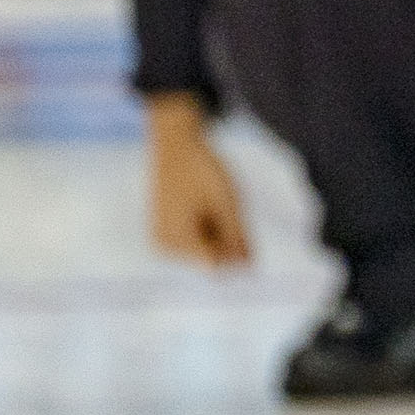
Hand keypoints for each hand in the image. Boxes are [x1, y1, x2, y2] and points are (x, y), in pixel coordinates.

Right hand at [146, 94, 252, 268]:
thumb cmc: (201, 170)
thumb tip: (251, 269)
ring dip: (219, 233)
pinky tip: (203, 207)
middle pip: (212, 258)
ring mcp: (163, 241)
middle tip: (221, 206)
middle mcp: (165, 247)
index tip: (240, 228)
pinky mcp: (165, 234)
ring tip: (210, 203)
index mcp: (177, 240)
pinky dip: (208, 228)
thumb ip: (238, 237)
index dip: (236, 252)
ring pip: (206, 250)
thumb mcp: (227, 203)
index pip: (217, 265)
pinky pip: (196, 241)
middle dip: (228, 238)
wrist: (175, 145)